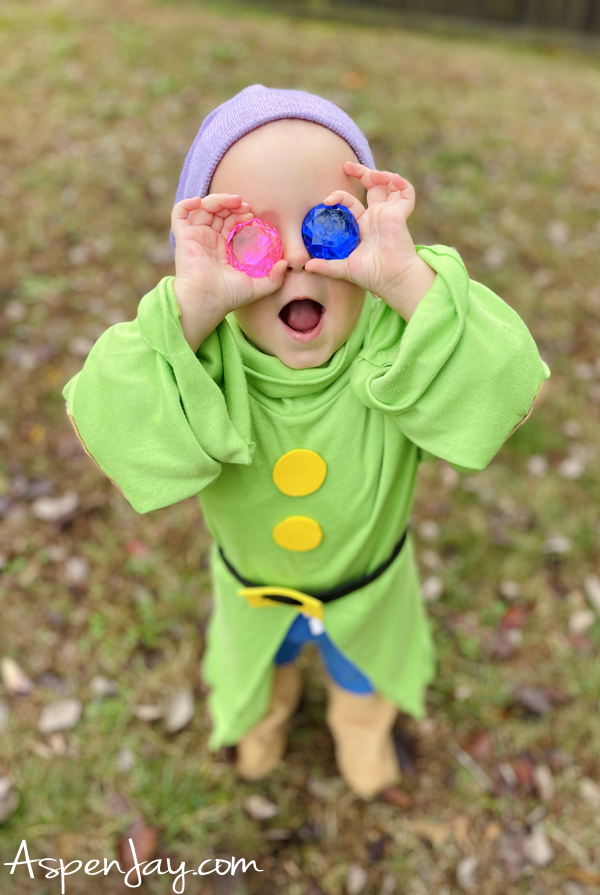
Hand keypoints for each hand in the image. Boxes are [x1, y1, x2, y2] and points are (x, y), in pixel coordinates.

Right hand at [171, 194, 286, 342]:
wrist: (208, 302)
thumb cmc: (229, 297)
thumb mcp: (258, 287)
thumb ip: (274, 278)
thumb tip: (285, 263)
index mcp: (224, 248)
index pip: (231, 223)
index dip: (241, 214)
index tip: (251, 215)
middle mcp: (209, 240)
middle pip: (219, 212)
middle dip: (232, 204)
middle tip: (245, 206)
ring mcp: (196, 237)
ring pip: (203, 209)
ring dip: (217, 200)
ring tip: (232, 201)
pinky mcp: (183, 238)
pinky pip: (179, 215)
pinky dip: (186, 204)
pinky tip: (199, 201)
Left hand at [304, 162, 435, 319]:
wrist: (391, 280)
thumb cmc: (371, 275)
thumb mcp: (344, 268)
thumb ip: (326, 265)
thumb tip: (305, 267)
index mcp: (364, 225)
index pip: (351, 203)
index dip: (339, 197)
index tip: (327, 201)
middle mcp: (377, 216)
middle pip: (371, 186)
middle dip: (360, 172)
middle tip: (346, 166)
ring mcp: (390, 213)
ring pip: (389, 185)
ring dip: (379, 174)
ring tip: (369, 173)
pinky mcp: (401, 214)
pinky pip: (406, 193)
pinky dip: (401, 183)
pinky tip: (389, 179)